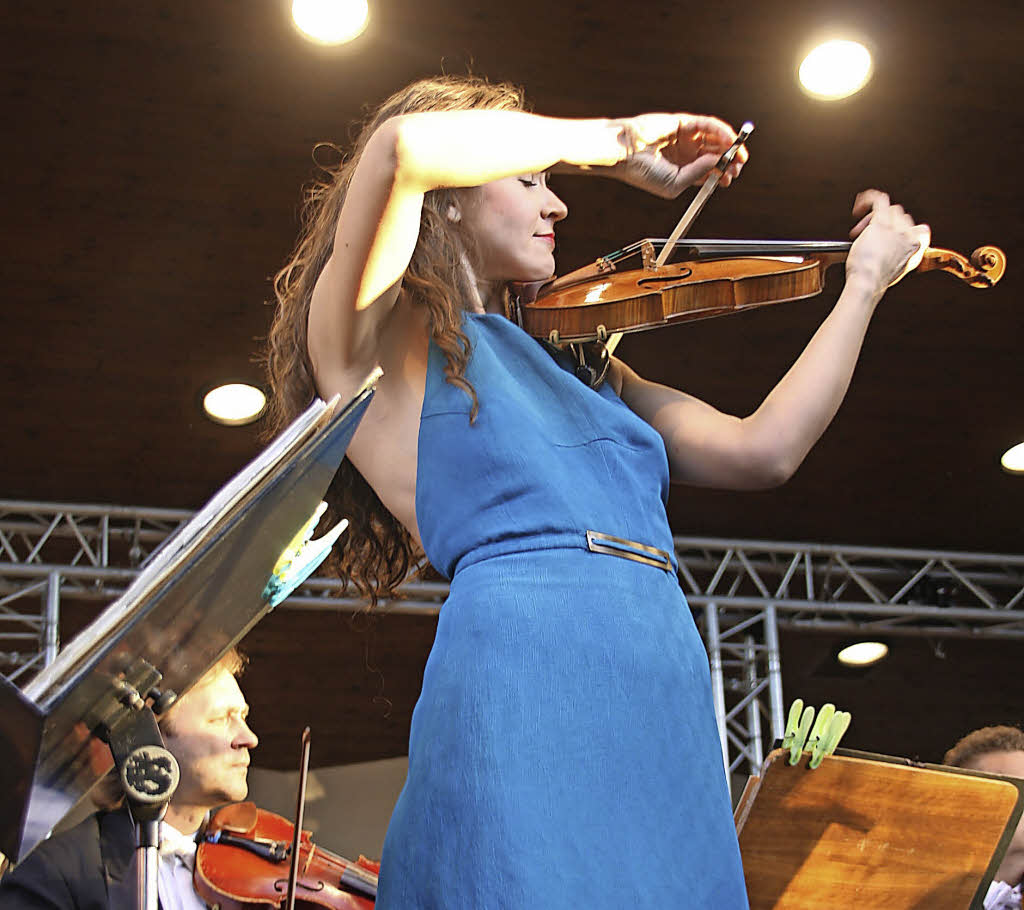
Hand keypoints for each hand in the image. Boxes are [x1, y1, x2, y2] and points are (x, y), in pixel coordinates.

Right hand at [600, 113, 747, 198]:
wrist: (625, 154)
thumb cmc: (644, 173)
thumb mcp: (676, 183)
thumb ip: (699, 173)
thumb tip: (719, 159)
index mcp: (684, 171)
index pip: (710, 171)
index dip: (723, 174)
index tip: (730, 179)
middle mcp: (687, 154)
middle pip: (716, 154)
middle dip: (730, 160)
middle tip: (738, 166)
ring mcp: (687, 137)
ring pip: (715, 139)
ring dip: (730, 146)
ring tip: (738, 154)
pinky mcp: (684, 123)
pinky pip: (708, 125)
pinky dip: (721, 131)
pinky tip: (729, 140)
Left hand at [847, 190, 930, 292]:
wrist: (868, 283)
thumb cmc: (872, 282)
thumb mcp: (890, 272)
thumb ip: (895, 258)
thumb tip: (885, 252)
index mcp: (916, 250)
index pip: (921, 230)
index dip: (904, 229)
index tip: (890, 235)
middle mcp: (910, 237)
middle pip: (901, 217)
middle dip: (884, 224)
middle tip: (866, 237)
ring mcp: (897, 229)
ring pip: (890, 209)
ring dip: (874, 218)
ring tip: (859, 232)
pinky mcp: (882, 223)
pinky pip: (879, 200)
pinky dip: (868, 199)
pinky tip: (857, 206)